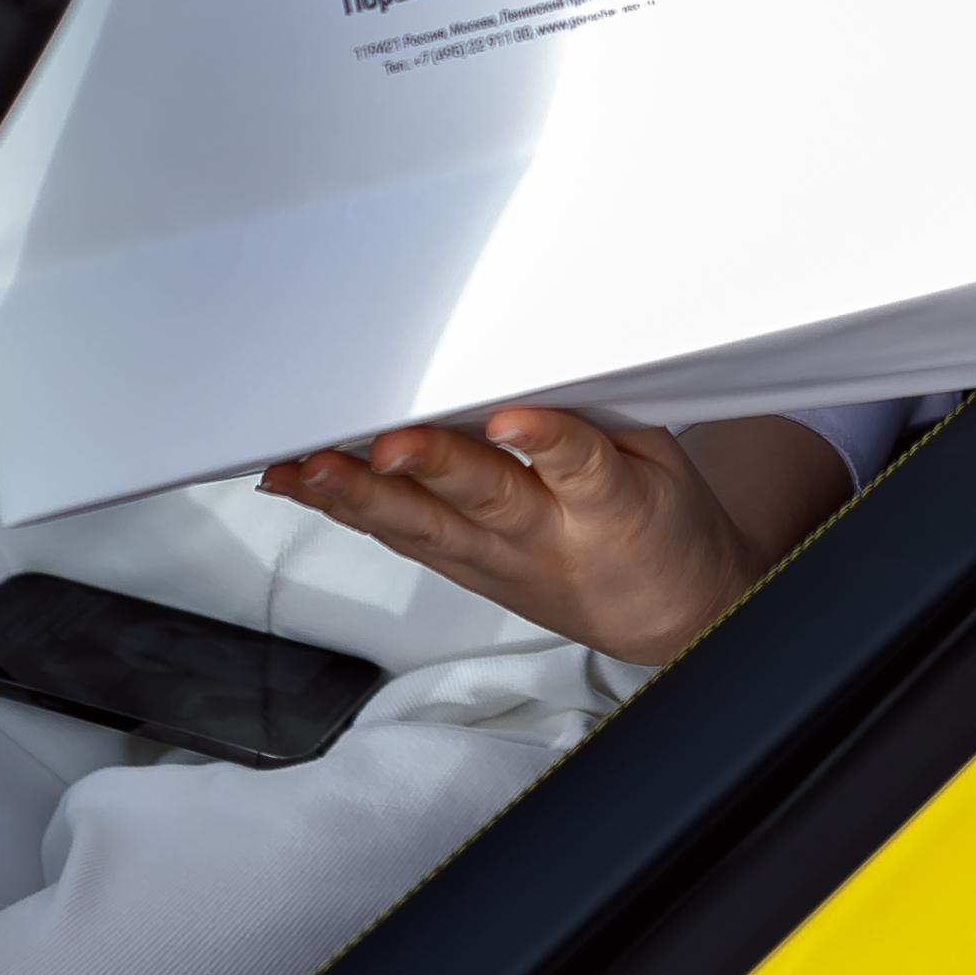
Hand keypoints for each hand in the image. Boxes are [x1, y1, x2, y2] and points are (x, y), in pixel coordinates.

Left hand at [259, 409, 852, 666]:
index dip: (544, 439)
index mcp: (611, 504)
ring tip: (310, 468)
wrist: (672, 618)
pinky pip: (405, 539)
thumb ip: (602, 415)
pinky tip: (304, 486)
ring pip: (424, 527)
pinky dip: (351, 512)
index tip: (510, 418)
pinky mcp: (468, 574)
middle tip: (383, 446)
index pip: (580, 465)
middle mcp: (546, 538)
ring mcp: (499, 563)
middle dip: (428, 469)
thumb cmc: (663, 526)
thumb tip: (544, 356)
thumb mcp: (665, 461)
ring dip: (362, 497)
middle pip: (483, 500)